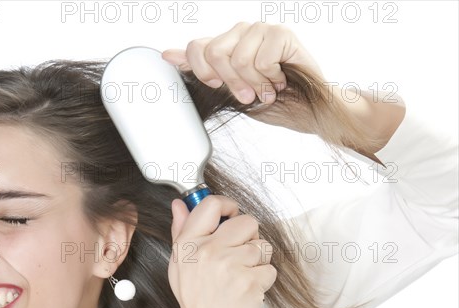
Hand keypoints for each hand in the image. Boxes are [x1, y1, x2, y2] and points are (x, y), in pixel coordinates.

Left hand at [162, 21, 324, 104]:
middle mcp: (240, 33)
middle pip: (214, 52)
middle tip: (249, 95)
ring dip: (256, 83)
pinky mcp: (281, 33)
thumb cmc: (268, 103)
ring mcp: (260, 30)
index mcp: (225, 46)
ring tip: (268, 89)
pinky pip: (261, 60)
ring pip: (239, 58)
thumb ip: (201, 72)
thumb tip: (168, 55)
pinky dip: (272, 78)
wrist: (304, 111)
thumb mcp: (227, 93)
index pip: (196, 47)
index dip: (203, 72)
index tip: (218, 86)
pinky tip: (281, 79)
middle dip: (232, 83)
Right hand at [168, 195, 276, 307]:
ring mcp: (229, 266)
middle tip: (239, 256)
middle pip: (246, 221)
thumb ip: (180, 232)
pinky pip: (270, 268)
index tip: (232, 215)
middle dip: (249, 237)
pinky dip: (263, 280)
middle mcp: (207, 251)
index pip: (211, 204)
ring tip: (241, 277)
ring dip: (258, 261)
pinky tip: (247, 291)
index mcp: (188, 244)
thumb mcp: (179, 266)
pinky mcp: (250, 281)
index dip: (228, 206)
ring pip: (262, 245)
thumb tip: (179, 205)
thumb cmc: (197, 303)